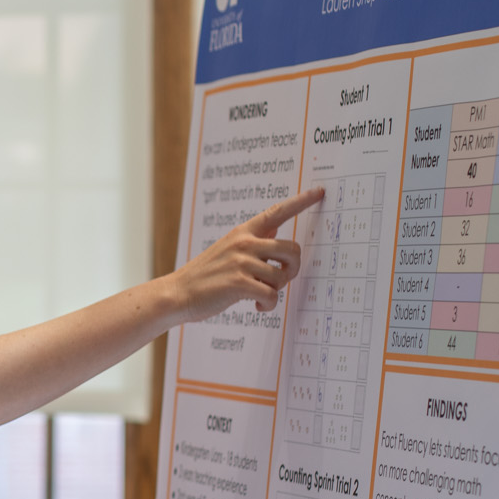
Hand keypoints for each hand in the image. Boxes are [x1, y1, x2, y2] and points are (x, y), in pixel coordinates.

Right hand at [168, 187, 323, 321]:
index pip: (277, 212)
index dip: (301, 201)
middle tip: (280, 280)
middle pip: (292, 249)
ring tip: (259, 296)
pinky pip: (271, 296)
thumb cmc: (206, 275)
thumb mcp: (228, 248)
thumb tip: (276, 229)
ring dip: (275, 291)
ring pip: (282, 277)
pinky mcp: (238, 283)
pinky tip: (256, 307)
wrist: (177, 293)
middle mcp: (244, 242)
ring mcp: (241, 262)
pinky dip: (268, 306)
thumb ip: (253, 240)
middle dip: (292, 269)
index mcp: (243, 232)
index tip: (320, 192)